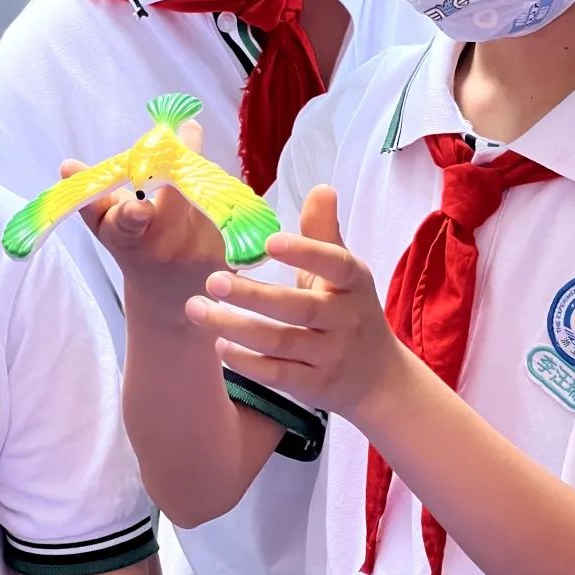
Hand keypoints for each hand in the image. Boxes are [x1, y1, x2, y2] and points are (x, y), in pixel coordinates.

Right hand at [68, 121, 224, 298]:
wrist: (174, 298)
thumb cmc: (137, 251)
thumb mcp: (109, 229)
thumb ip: (91, 196)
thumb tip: (67, 165)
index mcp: (132, 241)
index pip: (127, 226)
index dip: (130, 216)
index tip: (138, 206)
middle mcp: (169, 246)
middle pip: (179, 196)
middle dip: (185, 158)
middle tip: (188, 128)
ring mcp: (203, 249)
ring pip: (207, 190)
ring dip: (201, 169)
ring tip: (194, 145)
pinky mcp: (233, 248)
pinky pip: (231, 202)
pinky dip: (222, 186)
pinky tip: (216, 181)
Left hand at [184, 185, 405, 421]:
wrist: (378, 378)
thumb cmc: (349, 312)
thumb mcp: (344, 274)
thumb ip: (325, 233)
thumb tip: (320, 187)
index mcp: (354, 284)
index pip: (337, 265)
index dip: (306, 252)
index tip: (269, 241)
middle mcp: (346, 319)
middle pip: (300, 308)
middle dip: (254, 296)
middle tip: (212, 280)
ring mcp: (331, 355)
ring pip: (281, 342)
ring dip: (236, 327)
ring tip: (197, 310)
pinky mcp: (314, 386)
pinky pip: (277, 375)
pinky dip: (247, 362)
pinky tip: (219, 346)